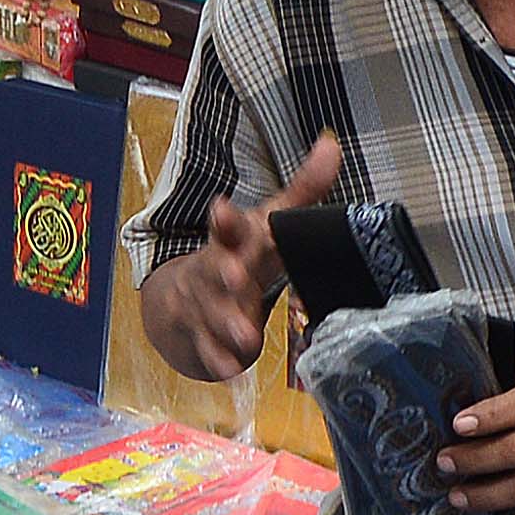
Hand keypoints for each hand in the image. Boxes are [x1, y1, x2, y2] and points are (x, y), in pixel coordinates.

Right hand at [136, 131, 340, 384]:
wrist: (183, 298)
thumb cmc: (242, 254)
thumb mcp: (268, 222)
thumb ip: (303, 188)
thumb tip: (331, 144)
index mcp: (233, 240)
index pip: (226, 225)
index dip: (225, 218)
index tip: (222, 208)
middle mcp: (214, 270)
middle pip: (216, 269)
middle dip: (224, 274)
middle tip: (237, 278)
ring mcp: (204, 304)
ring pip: (213, 313)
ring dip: (227, 324)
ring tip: (245, 336)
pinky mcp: (202, 337)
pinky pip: (208, 350)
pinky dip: (218, 360)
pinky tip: (230, 370)